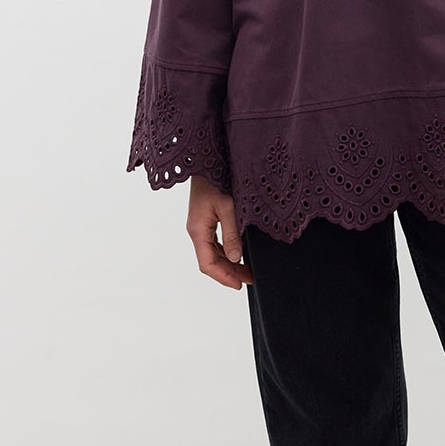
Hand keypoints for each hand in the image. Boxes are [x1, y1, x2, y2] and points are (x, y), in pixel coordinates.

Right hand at [186, 175, 254, 289]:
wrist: (206, 160)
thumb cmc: (216, 179)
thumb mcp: (228, 207)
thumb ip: (232, 234)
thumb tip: (235, 258)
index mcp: (198, 230)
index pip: (207, 264)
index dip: (223, 277)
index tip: (239, 285)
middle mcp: (196, 230)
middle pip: (210, 261)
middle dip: (229, 272)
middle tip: (249, 279)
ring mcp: (199, 225)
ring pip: (212, 253)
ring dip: (228, 263)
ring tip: (246, 270)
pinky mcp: (204, 219)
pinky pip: (213, 242)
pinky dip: (225, 251)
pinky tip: (237, 254)